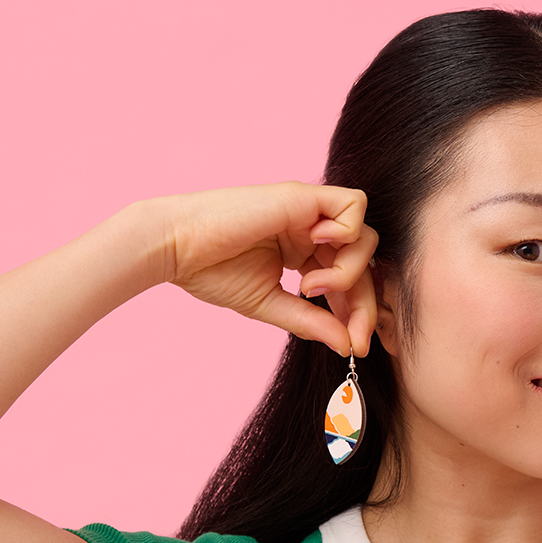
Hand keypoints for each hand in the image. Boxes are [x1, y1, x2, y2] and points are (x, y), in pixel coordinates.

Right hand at [152, 182, 380, 356]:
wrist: (176, 248)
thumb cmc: (211, 271)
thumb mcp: (270, 305)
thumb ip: (310, 322)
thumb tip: (347, 346)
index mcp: (303, 253)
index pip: (349, 281)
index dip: (358, 313)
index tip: (356, 346)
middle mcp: (311, 230)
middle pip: (363, 262)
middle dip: (364, 304)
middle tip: (355, 336)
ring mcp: (309, 212)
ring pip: (364, 238)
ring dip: (350, 272)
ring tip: (310, 288)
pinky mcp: (303, 196)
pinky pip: (354, 204)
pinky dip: (347, 231)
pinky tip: (314, 249)